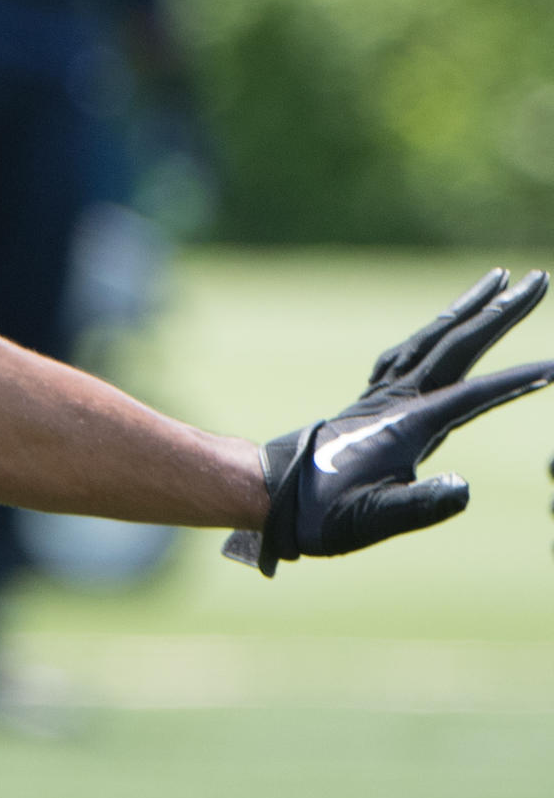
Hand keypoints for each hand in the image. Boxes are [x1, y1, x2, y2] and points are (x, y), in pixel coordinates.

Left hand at [227, 269, 553, 576]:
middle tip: (540, 279)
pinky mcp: (372, 400)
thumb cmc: (322, 513)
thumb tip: (464, 488)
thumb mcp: (374, 519)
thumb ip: (422, 506)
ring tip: (498, 278)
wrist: (269, 494)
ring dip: (468, 308)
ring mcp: (383, 395)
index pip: (472, 396)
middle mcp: (396, 400)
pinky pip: (409, 352)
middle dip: (500, 312)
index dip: (514, 383)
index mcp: (407, 425)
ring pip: (433, 338)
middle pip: (457, 344)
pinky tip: (441, 329)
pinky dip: (434, 332)